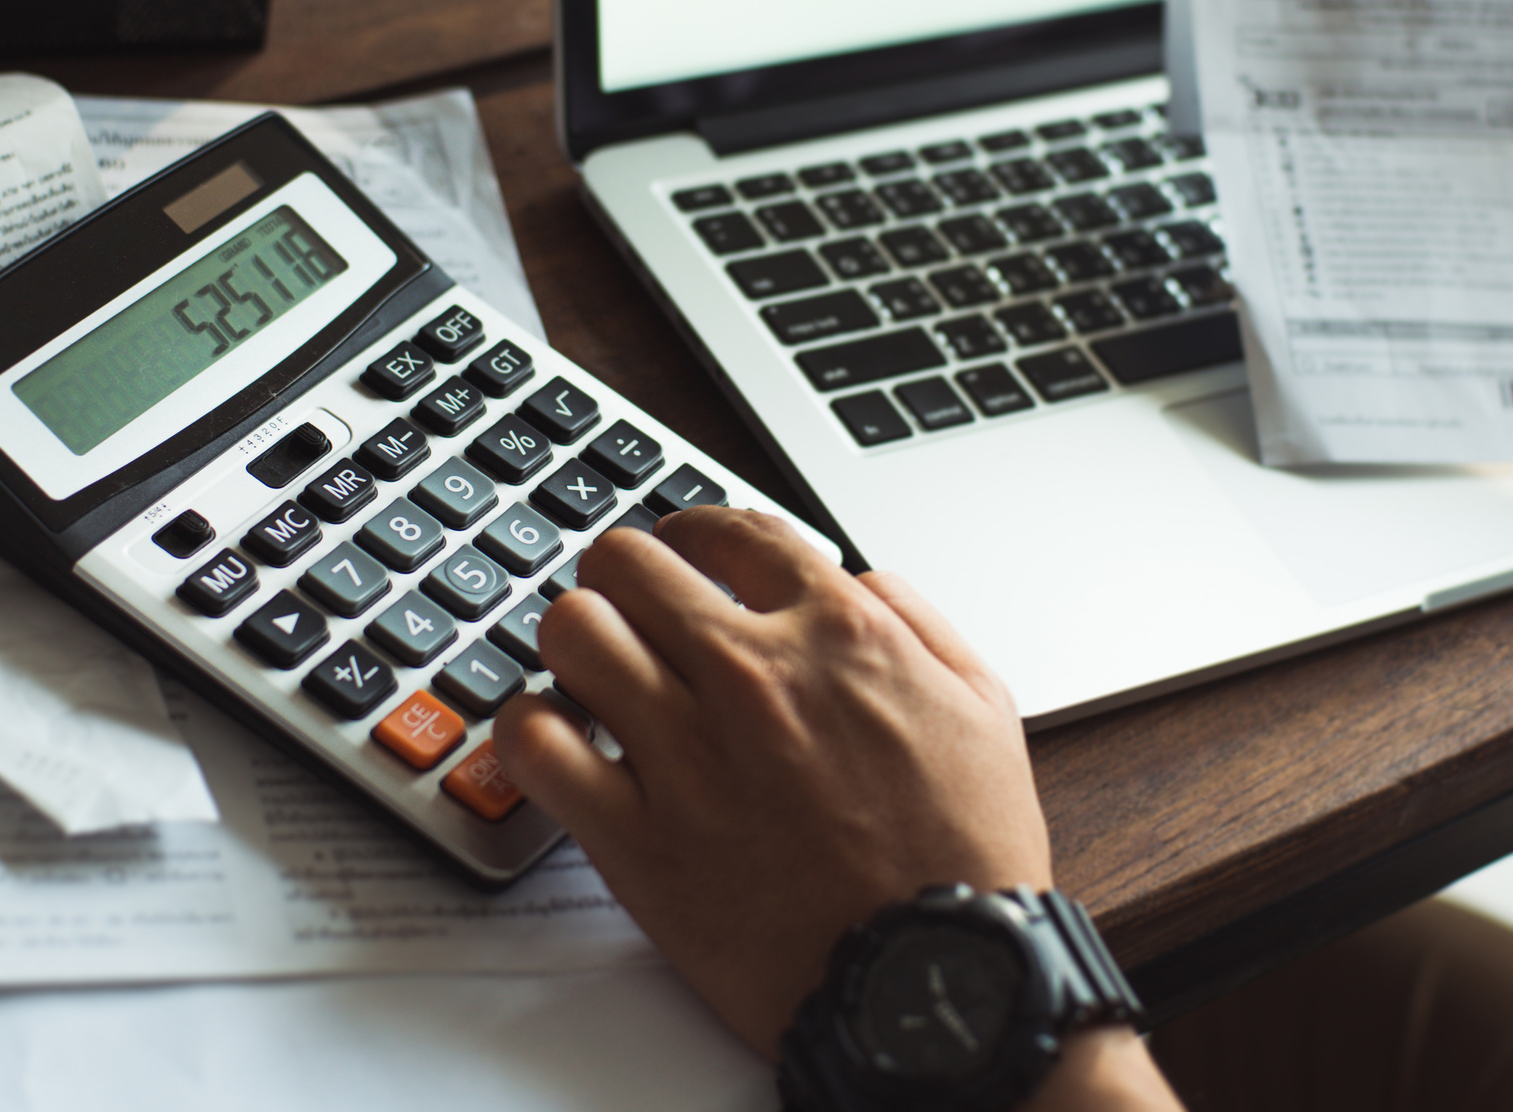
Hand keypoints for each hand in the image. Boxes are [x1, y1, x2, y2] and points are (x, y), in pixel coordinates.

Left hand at [492, 508, 1051, 1055]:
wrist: (934, 983)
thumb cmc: (963, 860)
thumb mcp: (983, 710)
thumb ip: (917, 623)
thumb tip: (858, 578)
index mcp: (839, 636)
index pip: (732, 530)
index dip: (698, 531)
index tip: (688, 550)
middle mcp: (753, 677)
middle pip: (631, 562)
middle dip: (624, 574)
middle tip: (630, 606)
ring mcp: (687, 754)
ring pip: (573, 630)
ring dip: (577, 640)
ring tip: (593, 670)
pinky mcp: (635, 837)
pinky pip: (534, 743)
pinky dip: (529, 729)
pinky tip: (558, 740)